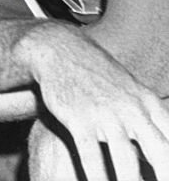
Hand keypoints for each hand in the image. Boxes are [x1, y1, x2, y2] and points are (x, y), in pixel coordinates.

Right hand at [26, 27, 168, 180]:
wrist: (61, 51)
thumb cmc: (100, 77)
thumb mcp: (133, 94)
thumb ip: (152, 122)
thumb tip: (159, 150)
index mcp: (152, 105)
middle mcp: (133, 110)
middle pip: (161, 153)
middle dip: (165, 175)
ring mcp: (106, 115)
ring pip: (125, 158)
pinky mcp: (79, 119)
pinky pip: (90, 154)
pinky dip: (97, 176)